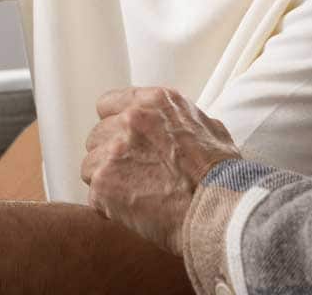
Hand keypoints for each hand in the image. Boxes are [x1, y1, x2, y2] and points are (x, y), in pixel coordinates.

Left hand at [81, 86, 240, 255]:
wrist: (216, 205)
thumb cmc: (220, 171)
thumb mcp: (209, 126)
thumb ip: (183, 119)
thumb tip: (181, 124)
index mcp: (156, 101)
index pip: (108, 103)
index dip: (115, 123)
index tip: (123, 140)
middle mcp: (131, 119)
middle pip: (97, 134)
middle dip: (110, 153)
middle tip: (131, 173)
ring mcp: (114, 150)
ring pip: (90, 164)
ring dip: (107, 179)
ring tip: (132, 194)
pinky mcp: (104, 182)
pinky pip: (93, 194)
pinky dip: (108, 205)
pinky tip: (131, 210)